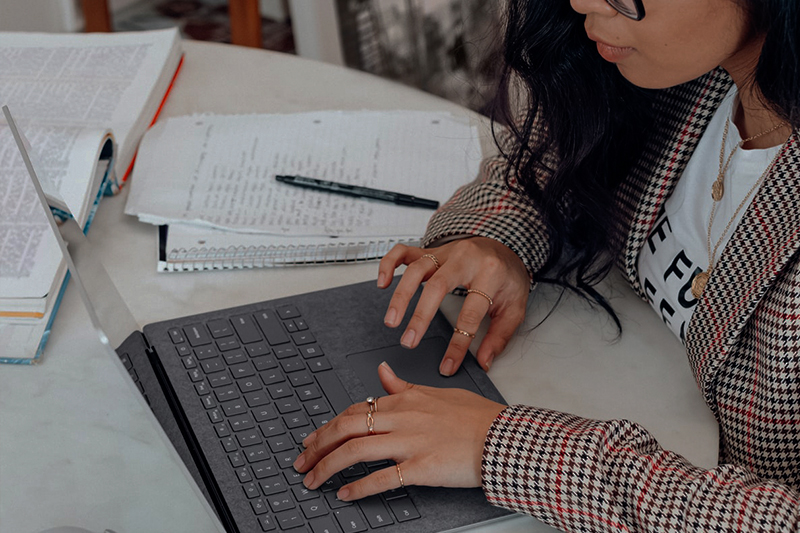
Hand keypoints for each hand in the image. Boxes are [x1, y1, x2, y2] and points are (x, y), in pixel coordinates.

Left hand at [293, 362, 506, 499]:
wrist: (502, 437)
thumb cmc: (474, 417)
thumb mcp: (436, 393)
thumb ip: (404, 386)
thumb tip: (382, 372)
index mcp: (404, 400)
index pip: (355, 410)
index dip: (329, 426)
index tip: (314, 439)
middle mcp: (401, 418)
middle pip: (346, 427)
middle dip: (317, 445)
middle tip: (301, 460)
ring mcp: (410, 443)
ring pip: (355, 450)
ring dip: (327, 466)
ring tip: (312, 479)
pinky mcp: (421, 467)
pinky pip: (381, 478)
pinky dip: (358, 487)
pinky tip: (344, 494)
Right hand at [378, 237, 528, 374]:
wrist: (506, 248)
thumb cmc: (507, 278)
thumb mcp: (514, 307)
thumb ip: (499, 336)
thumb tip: (484, 361)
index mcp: (490, 273)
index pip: (470, 313)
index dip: (458, 343)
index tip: (447, 365)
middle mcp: (465, 259)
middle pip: (438, 286)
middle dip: (420, 316)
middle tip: (408, 341)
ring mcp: (445, 253)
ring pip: (417, 269)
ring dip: (401, 295)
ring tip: (391, 320)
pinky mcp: (431, 251)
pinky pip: (404, 251)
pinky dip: (389, 264)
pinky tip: (383, 283)